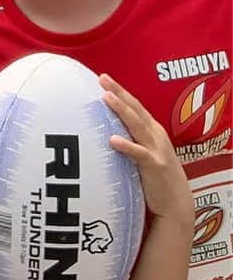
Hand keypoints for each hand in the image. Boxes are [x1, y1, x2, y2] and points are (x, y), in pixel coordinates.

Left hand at [100, 74, 191, 225]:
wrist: (176, 202)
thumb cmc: (155, 175)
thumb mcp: (144, 150)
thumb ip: (129, 137)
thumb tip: (102, 127)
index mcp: (152, 130)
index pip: (134, 106)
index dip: (120, 91)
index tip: (103, 77)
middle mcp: (155, 136)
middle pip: (135, 110)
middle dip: (119, 93)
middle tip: (103, 78)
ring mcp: (156, 150)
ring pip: (137, 126)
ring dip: (122, 111)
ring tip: (106, 97)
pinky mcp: (155, 166)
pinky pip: (139, 154)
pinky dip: (127, 146)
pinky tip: (113, 140)